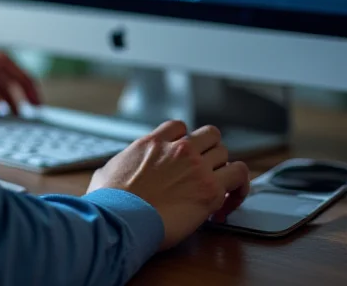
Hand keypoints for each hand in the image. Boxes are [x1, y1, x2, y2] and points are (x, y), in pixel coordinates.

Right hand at [87, 121, 249, 249]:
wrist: (121, 219)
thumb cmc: (111, 202)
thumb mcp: (107, 170)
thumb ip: (119, 164)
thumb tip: (111, 172)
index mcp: (153, 141)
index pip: (180, 127)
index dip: (185, 141)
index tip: (184, 158)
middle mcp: (178, 148)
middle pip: (209, 135)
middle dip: (209, 154)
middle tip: (204, 174)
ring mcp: (196, 166)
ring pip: (226, 152)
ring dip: (223, 170)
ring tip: (218, 190)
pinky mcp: (210, 189)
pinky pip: (239, 175)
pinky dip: (239, 187)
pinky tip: (228, 204)